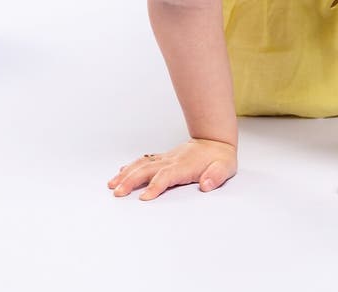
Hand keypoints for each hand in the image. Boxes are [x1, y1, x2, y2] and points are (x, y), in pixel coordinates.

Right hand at [107, 138, 237, 199]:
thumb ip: (216, 176)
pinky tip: (121, 173)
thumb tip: (206, 184)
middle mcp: (172, 161)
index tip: (143, 198)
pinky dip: (131, 167)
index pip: (166, 175)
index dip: (155, 186)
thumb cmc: (220, 158)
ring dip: (126, 174)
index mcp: (185, 165)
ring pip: (142, 164)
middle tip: (118, 193)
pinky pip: (144, 161)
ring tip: (112, 185)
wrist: (215, 141)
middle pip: (148, 169)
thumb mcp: (225, 168)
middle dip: (131, 180)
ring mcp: (166, 158)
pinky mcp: (163, 158)